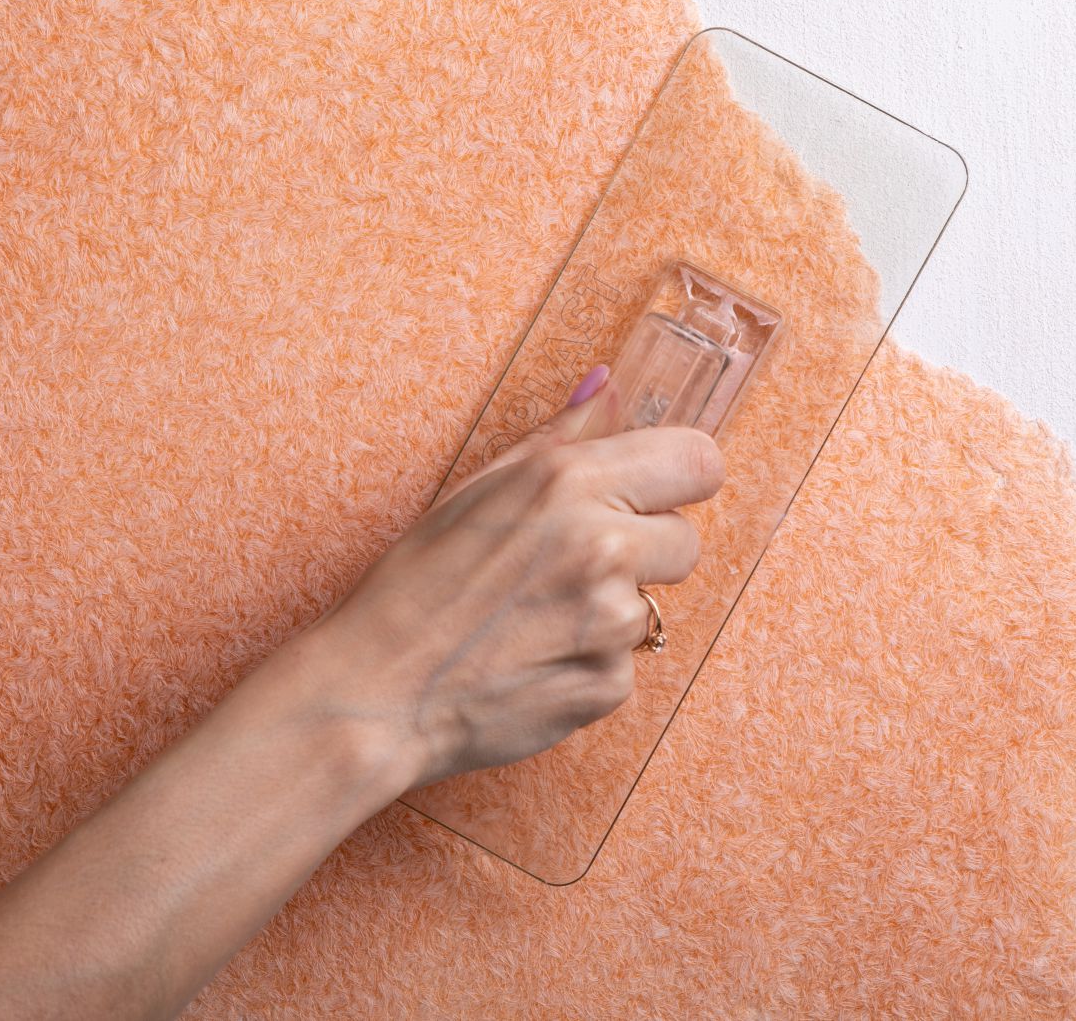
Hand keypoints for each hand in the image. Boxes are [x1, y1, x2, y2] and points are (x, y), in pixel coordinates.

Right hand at [281, 389, 725, 791]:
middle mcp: (601, 544)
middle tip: (568, 569)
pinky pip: (622, 666)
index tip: (650, 496)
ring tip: (531, 621)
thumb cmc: (412, 588)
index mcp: (566, 481)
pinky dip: (585, 666)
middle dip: (642, 553)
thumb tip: (607, 384)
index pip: (699, 461)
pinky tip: (528, 662)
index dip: (676, 480)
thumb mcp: (475, 492)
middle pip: (686, 541)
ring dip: (606, 614)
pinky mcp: (607, 685)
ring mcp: (609, 621)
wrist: (376, 690)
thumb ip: (557, 438)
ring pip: (649, 608)